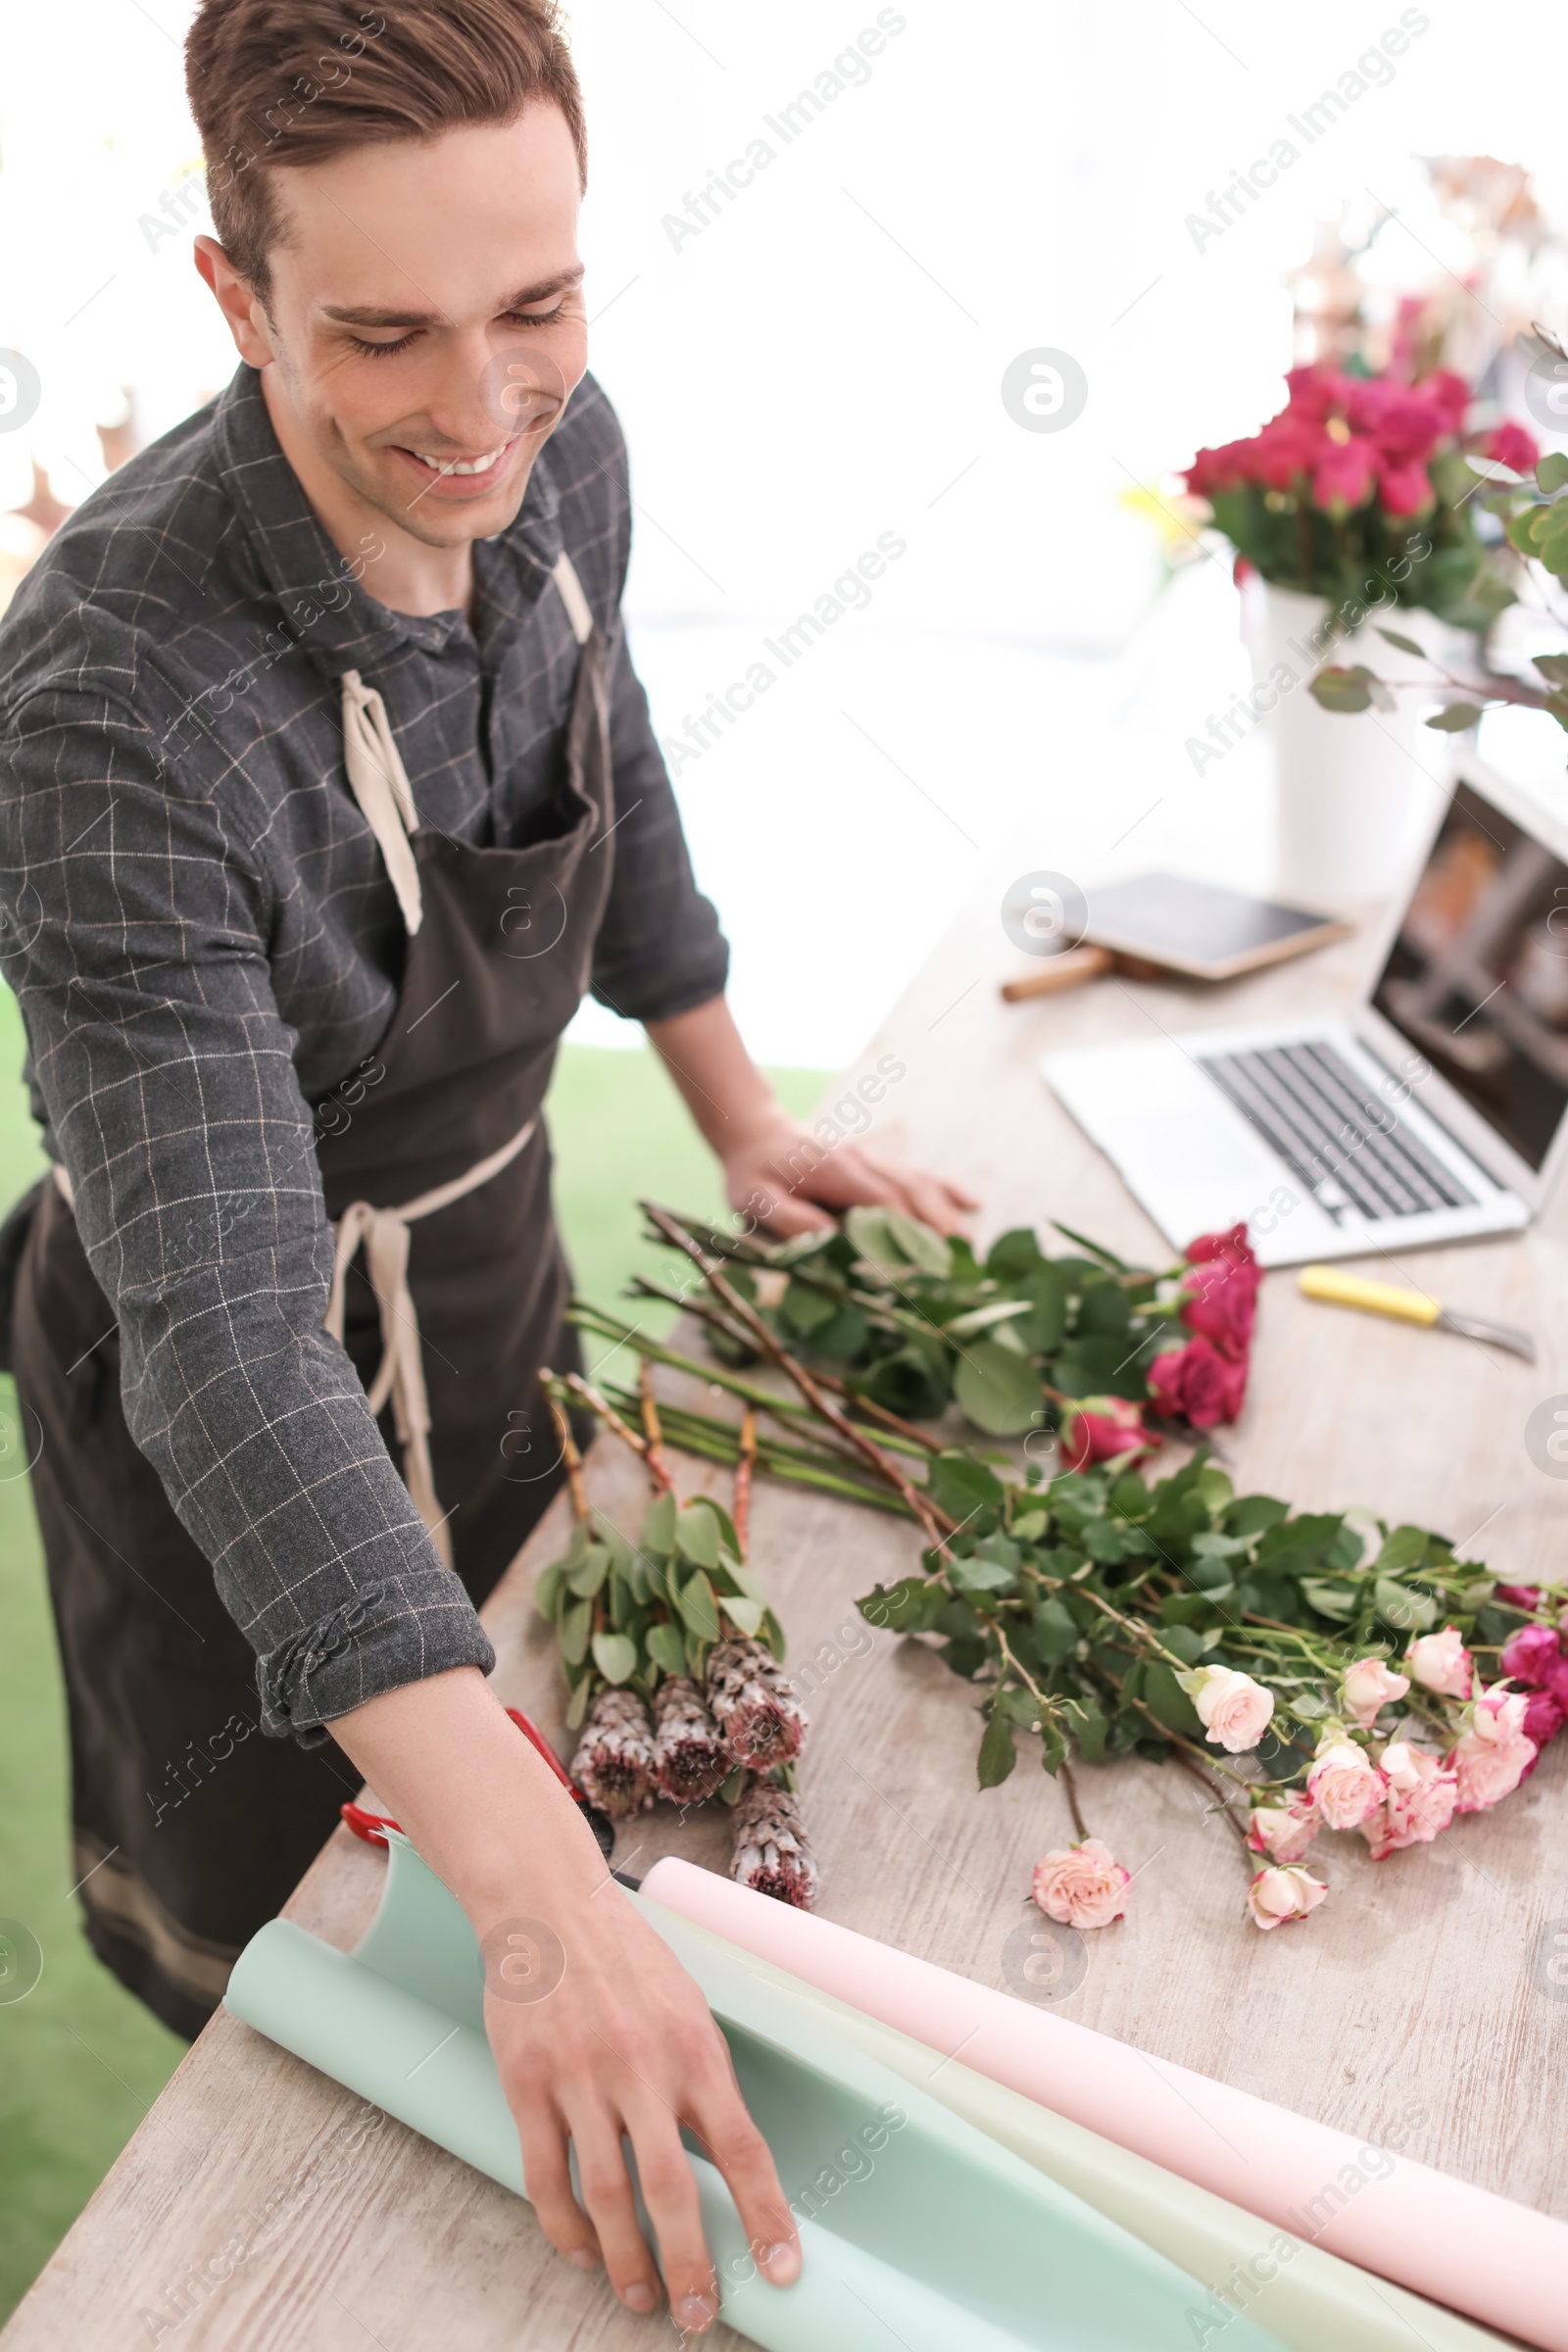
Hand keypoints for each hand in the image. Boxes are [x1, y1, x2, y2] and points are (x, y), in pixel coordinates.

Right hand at [330, 1671, 799, 2329]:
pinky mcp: (528, 2083)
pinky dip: (565, 2228)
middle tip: (697, 2314)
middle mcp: (643, 2066)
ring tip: (641, 2297)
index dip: (766, 2217)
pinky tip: (582, 2253)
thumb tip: (729, 2166)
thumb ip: (704, 2083)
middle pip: (673, 2188)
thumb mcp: (687, 2009)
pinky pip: (546, 2176)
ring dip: (627, 2259)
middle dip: (690, 2263)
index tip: (783, 2272)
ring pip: (607, 2194)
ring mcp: (581, 2077)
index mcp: (695, 2048)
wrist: (550, 1905)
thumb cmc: (629, 1960)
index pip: (743, 2148)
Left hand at [644, 998, 977, 1240]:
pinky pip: (918, 1174)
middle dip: (939, 1232)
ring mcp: (874, 1160)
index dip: (908, 1237)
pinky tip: (973, 1205)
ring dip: (949, 1216)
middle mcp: (864, 1163)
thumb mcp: (758, 1200)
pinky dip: (947, 1189)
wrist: (755, 1130)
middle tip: (961, 1269)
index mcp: (838, 1174)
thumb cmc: (753, 1173)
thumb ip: (794, 1220)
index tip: (927, 1269)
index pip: (885, 1207)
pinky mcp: (877, 1163)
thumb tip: (835, 1242)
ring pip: (921, 1185)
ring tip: (972, 1249)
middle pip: (913, 1196)